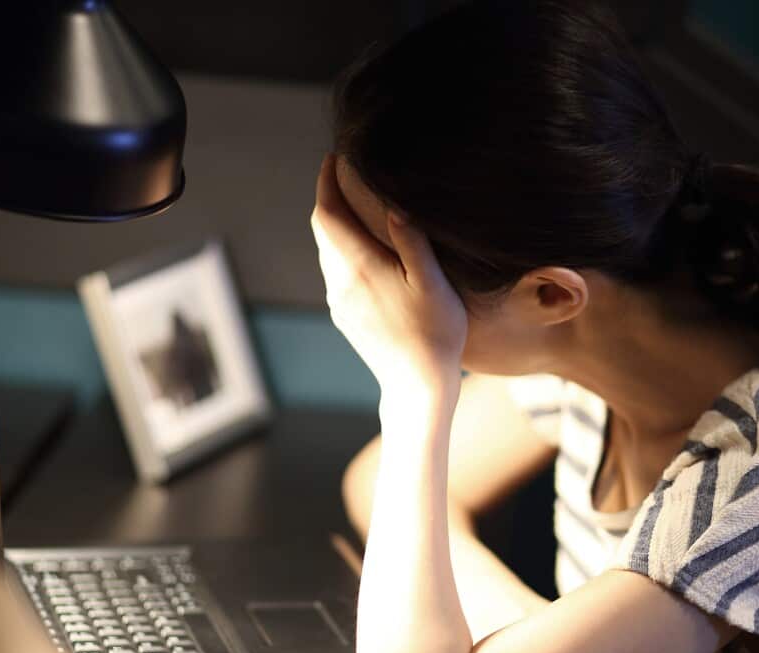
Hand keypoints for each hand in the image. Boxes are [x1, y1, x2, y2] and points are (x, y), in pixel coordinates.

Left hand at [311, 154, 466, 399]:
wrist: (417, 386)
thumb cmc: (435, 334)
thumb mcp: (433, 282)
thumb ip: (412, 241)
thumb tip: (393, 205)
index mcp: (360, 268)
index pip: (327, 214)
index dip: (326, 182)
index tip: (335, 159)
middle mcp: (341, 283)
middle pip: (322, 230)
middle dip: (330, 199)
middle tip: (345, 175)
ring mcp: (340, 302)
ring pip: (327, 252)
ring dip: (336, 226)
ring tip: (357, 207)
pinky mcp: (345, 317)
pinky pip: (336, 273)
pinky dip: (343, 251)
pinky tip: (365, 251)